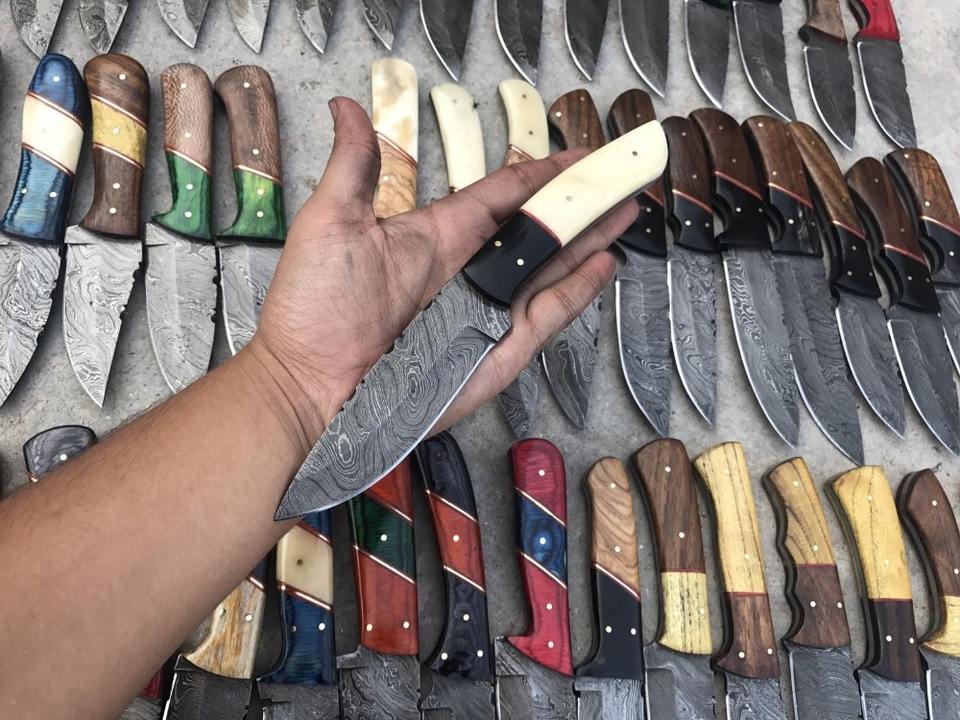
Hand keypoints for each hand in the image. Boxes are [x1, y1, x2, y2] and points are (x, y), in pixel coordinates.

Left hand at [247, 97, 637, 446]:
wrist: (308, 386)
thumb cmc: (312, 309)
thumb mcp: (330, 224)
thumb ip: (354, 167)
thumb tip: (346, 107)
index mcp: (436, 236)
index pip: (502, 196)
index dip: (541, 174)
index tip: (577, 156)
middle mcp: (468, 272)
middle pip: (538, 231)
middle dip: (581, 205)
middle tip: (621, 180)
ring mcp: (486, 312)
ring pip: (551, 269)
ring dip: (590, 241)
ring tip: (625, 212)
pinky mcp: (495, 352)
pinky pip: (544, 316)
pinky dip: (576, 292)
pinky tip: (602, 265)